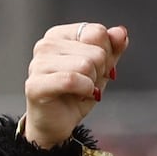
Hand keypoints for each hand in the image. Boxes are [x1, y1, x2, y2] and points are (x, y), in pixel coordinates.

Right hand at [20, 21, 129, 149]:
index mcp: (60, 35)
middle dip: (99, 72)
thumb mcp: (101, 68)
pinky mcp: (35, 85)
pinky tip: (80, 96)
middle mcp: (45, 44)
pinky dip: (84, 90)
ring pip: (86, 65)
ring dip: (91, 83)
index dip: (107, 54)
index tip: (96, 69)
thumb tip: (120, 32)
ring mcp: (38, 64)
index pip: (97, 32)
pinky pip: (72, 80)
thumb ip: (112, 48)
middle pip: (95, 51)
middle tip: (86, 84)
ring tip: (80, 91)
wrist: (59, 123)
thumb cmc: (77, 93)